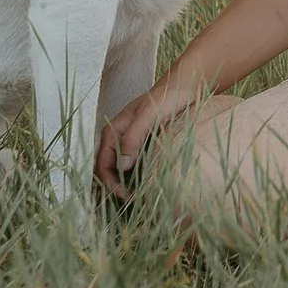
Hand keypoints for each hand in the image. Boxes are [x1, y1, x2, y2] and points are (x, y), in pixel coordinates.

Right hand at [95, 64, 214, 198]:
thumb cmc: (167, 98)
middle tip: (132, 201)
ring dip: (125, 184)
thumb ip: (134, 136)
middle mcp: (118, 138)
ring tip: (139, 197)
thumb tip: (122, 165)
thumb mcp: (150, 114)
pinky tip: (147, 185)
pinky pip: (134, 165)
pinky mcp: (144, 145)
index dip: (109, 183)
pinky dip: (136, 177)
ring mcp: (131, 142)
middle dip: (115, 187)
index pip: (102, 164)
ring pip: (120, 169)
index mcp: (113, 131)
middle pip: (107, 169)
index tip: (124, 196)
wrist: (185, 86)